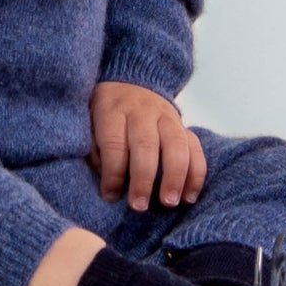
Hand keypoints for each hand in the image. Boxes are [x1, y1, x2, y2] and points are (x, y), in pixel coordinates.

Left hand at [89, 80, 206, 211]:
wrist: (130, 80)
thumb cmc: (105, 111)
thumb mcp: (89, 122)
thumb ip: (95, 150)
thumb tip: (108, 186)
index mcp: (113, 110)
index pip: (114, 142)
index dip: (113, 172)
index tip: (110, 196)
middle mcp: (142, 111)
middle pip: (146, 144)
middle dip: (143, 178)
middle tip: (139, 206)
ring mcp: (166, 116)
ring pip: (176, 144)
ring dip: (174, 176)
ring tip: (169, 203)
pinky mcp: (184, 125)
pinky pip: (196, 148)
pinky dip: (196, 173)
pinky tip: (189, 196)